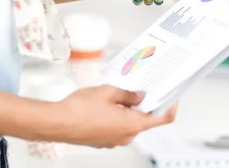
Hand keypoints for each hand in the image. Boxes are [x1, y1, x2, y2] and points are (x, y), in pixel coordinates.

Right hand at [45, 85, 177, 147]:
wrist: (56, 122)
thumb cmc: (79, 109)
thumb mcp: (109, 91)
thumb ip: (129, 94)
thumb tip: (140, 96)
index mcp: (132, 125)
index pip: (162, 118)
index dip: (170, 106)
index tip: (172, 96)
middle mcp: (125, 137)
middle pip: (145, 120)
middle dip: (143, 103)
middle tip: (138, 87)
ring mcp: (113, 141)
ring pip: (128, 123)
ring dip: (127, 109)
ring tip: (116, 93)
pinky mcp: (102, 141)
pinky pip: (115, 127)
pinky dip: (115, 116)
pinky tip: (105, 104)